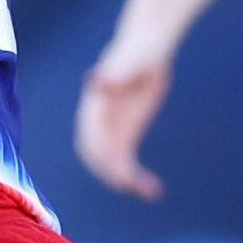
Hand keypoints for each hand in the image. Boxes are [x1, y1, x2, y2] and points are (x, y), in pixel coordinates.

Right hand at [73, 46, 169, 199]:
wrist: (146, 50)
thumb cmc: (138, 52)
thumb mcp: (130, 61)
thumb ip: (113, 74)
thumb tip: (94, 82)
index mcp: (95, 105)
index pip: (91, 135)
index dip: (101, 154)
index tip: (116, 170)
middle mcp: (98, 122)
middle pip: (96, 154)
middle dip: (109, 171)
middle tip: (129, 184)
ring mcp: (111, 130)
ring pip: (112, 163)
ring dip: (126, 180)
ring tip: (149, 192)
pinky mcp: (125, 135)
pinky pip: (126, 161)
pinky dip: (136, 177)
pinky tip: (152, 190)